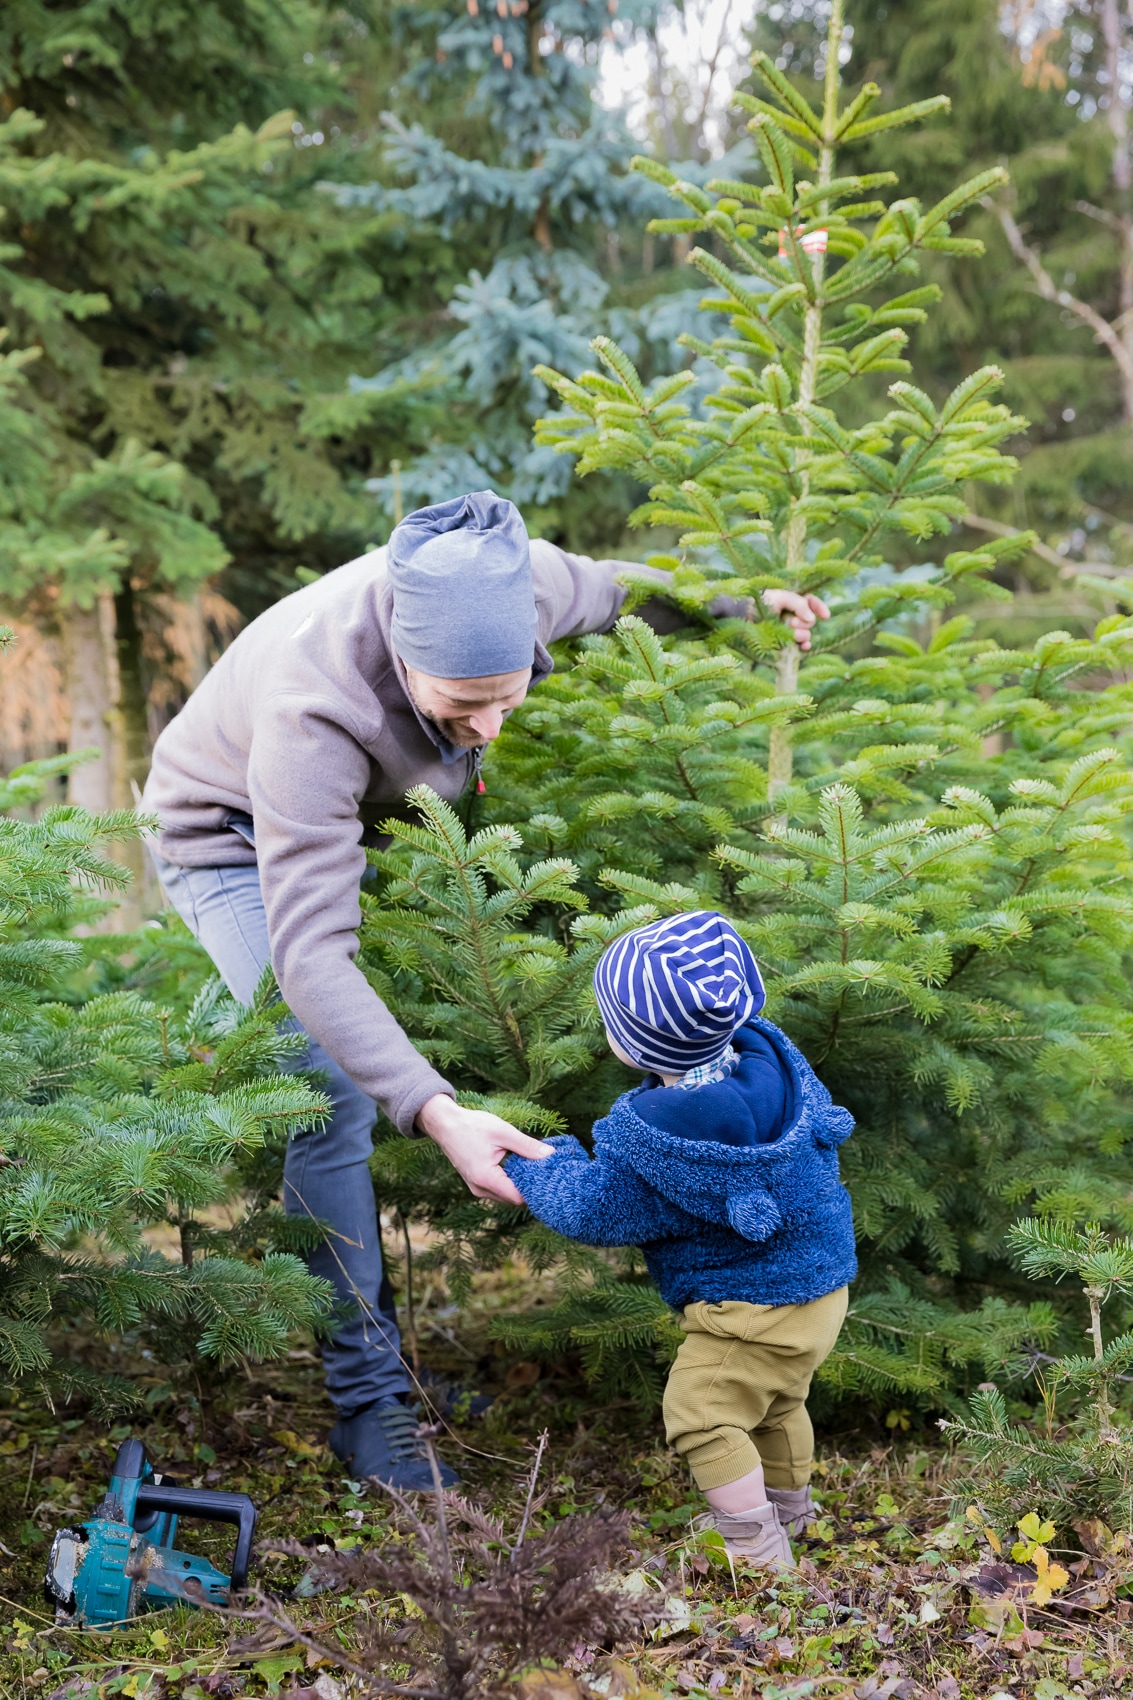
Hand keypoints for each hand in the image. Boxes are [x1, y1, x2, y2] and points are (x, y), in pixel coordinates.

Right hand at [416, 1093, 550, 1205]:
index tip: (550, 1178)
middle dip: (529, 1187)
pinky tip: (519, 1167)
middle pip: (513, 1199)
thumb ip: (527, 1146)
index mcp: (486, 1179)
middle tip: (545, 1171)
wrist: (444, 1124)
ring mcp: (476, 1188)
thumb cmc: (472, 1126)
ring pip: (506, 1195)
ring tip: (533, 1167)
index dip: (535, 1190)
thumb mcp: (503, 1132)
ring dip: (519, 1184)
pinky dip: (509, 1181)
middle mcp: (480, 1189)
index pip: (518, 1197)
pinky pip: (498, 1189)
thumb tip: (550, 1155)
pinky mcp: (476, 1183)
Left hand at [761, 589, 830, 650]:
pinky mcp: (784, 643)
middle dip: (804, 622)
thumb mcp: (780, 597)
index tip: (825, 616)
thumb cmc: (759, 604)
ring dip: (803, 634)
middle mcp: (793, 616)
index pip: (812, 603)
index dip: (820, 608)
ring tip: (793, 633)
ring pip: (806, 634)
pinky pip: (800, 646)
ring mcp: (789, 631)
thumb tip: (812, 618)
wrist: (742, 617)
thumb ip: (798, 604)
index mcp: (793, 602)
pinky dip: (804, 646)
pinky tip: (803, 646)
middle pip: (810, 621)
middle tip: (791, 622)